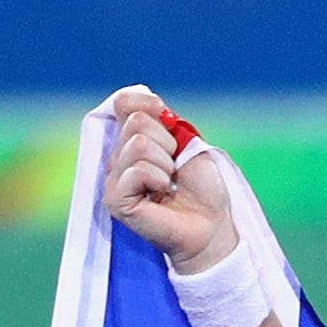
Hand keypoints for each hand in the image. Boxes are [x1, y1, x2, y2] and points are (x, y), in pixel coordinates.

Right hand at [103, 86, 235, 272]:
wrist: (211, 226)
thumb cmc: (202, 189)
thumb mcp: (187, 143)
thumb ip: (162, 120)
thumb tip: (143, 100)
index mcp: (133, 140)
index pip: (125, 102)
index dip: (149, 105)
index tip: (171, 125)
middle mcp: (119, 157)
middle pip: (135, 120)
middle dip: (167, 142)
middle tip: (175, 169)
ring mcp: (114, 178)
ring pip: (137, 143)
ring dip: (165, 163)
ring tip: (169, 184)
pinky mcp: (115, 199)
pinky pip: (136, 170)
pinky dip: (158, 179)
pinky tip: (161, 195)